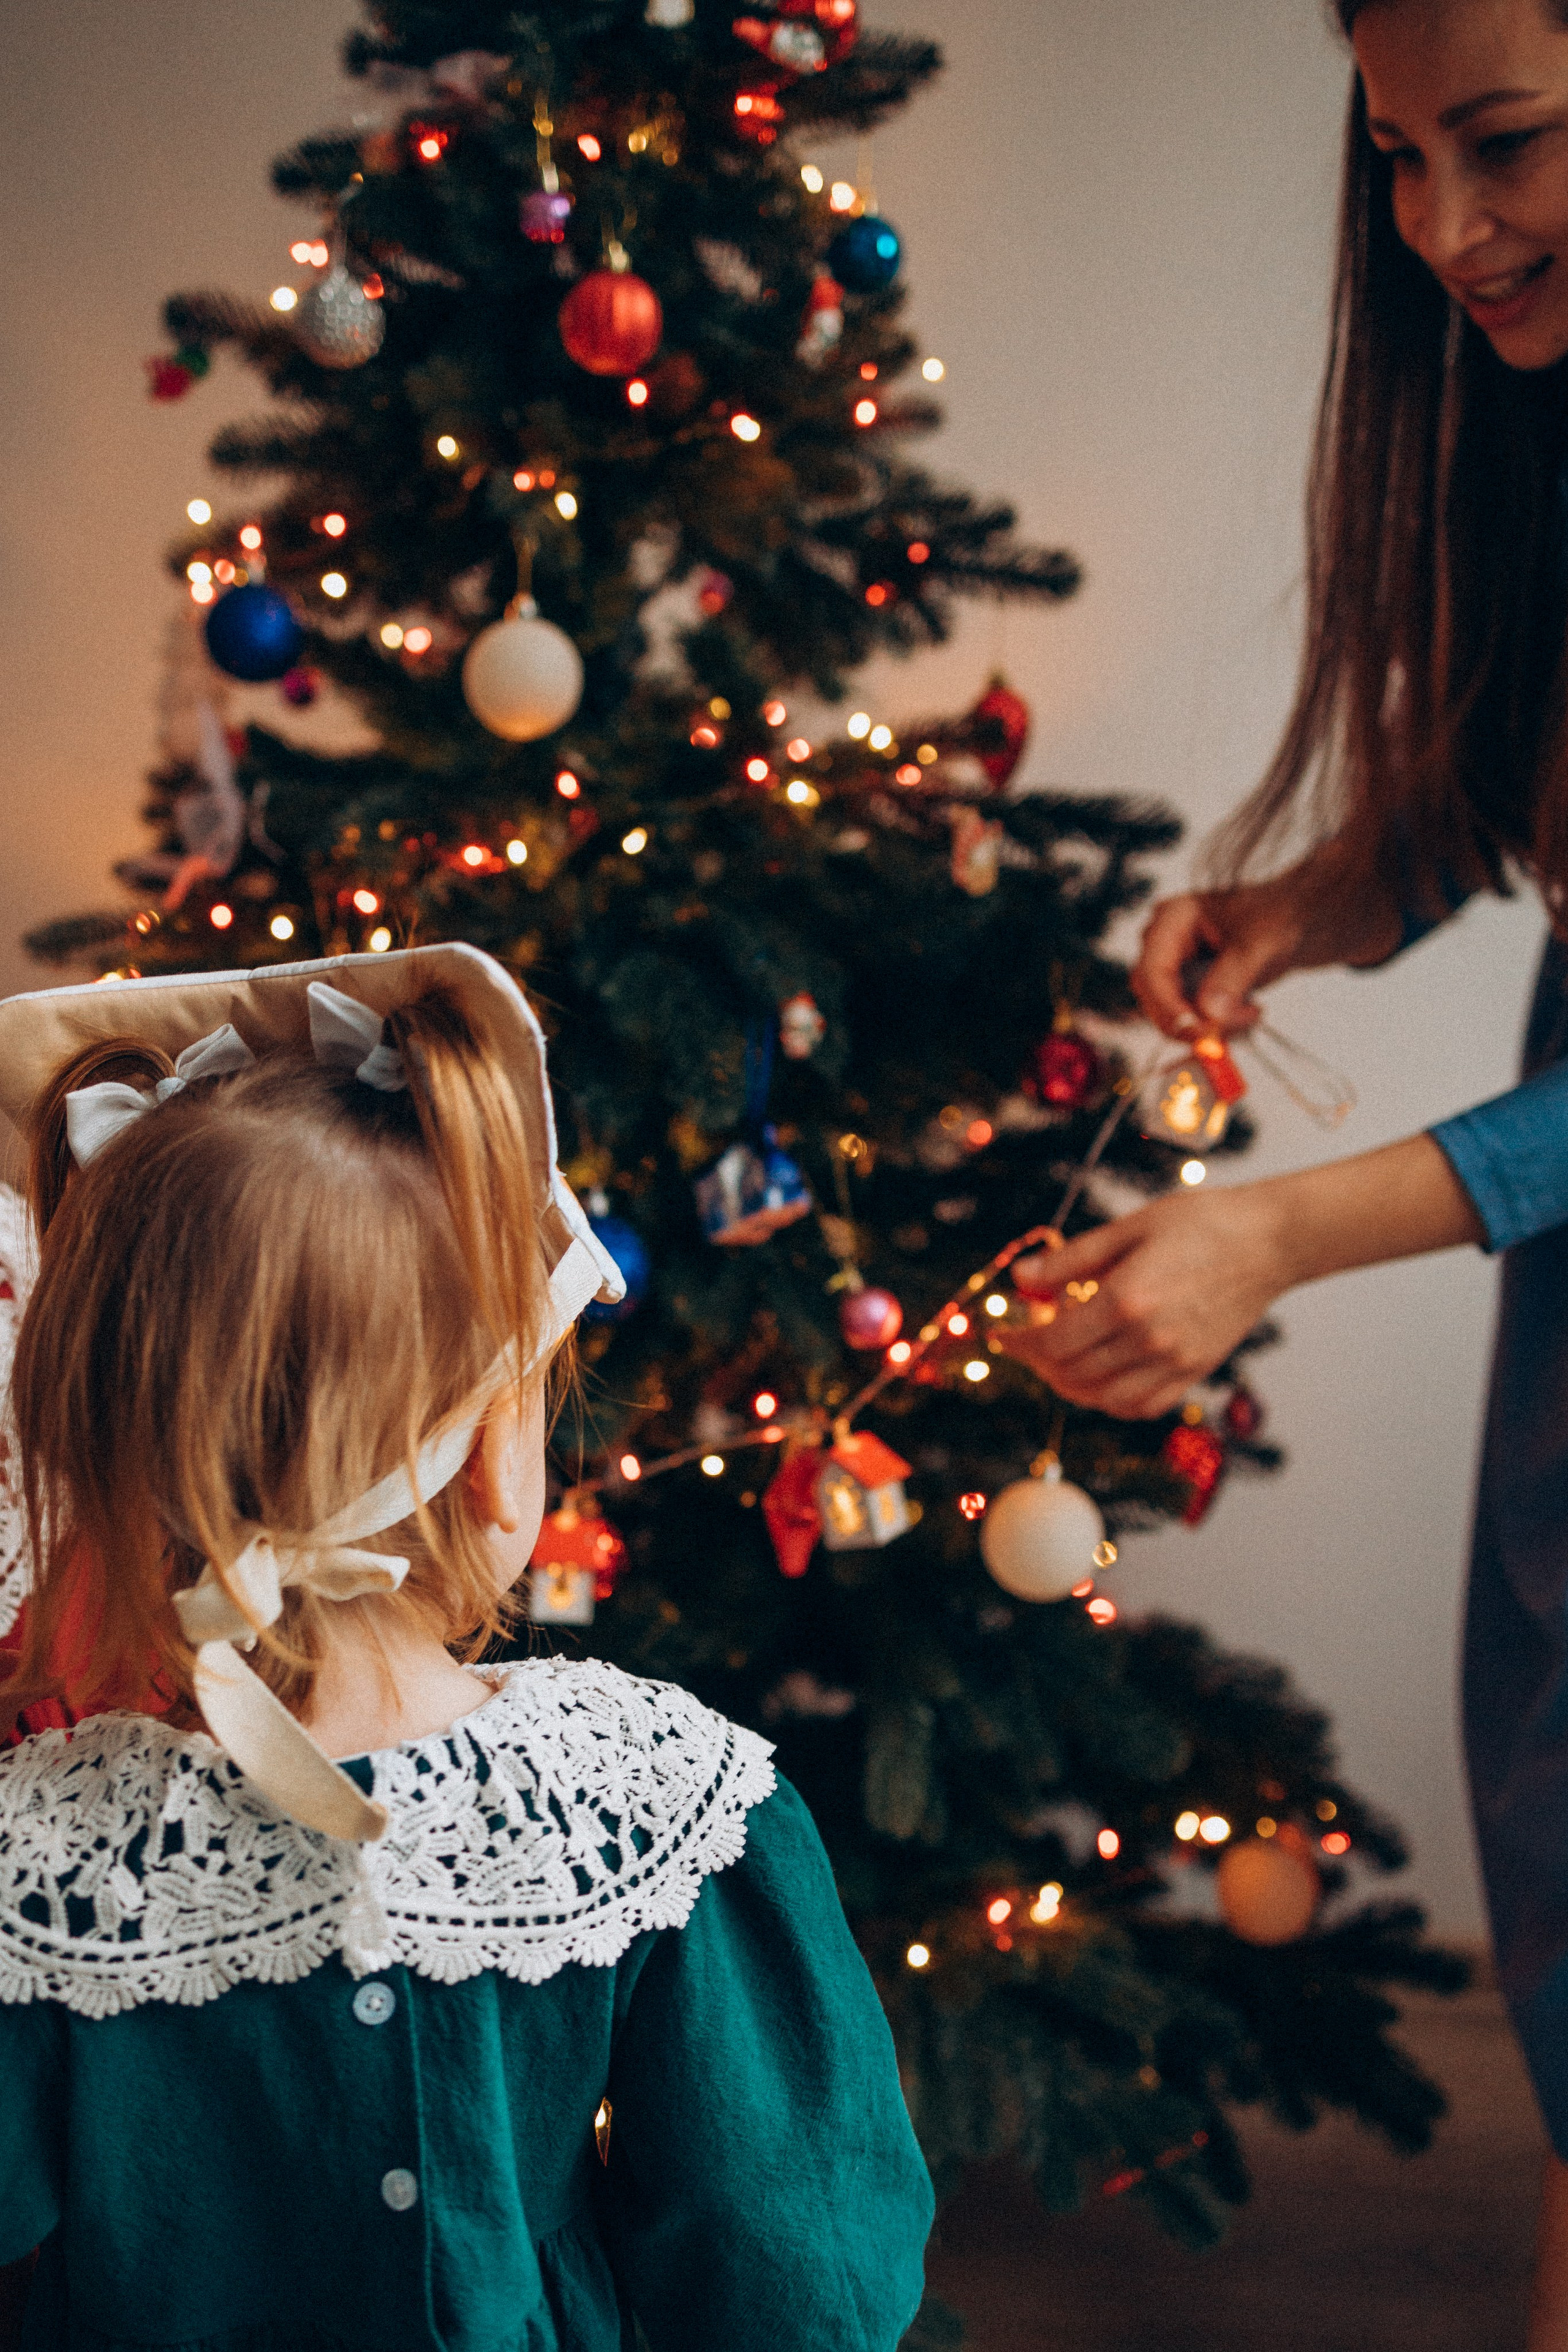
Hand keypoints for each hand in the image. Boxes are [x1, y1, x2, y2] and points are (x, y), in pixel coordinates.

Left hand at [997, 1186, 1291, 1418]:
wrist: (1270, 1240)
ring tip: (1058, 1362)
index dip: (1019, 1343)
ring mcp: (1176, 1361)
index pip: (1053, 1343)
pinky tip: (1100, 1380)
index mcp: (1127, 1300)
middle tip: (1028, 1342)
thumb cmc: (1202, 1223)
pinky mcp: (1196, 1371)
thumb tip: (1021, 1279)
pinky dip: (1111, 1401)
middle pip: (1072, 1374)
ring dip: (1070, 1386)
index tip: (1002, 1333)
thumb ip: (1071, 1260)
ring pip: (1103, 1399)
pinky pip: (1142, 1405)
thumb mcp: (1128, 1228)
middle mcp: (1150, 1340)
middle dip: (1038, 1363)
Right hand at [1132, 886, 1305, 1039]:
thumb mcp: (1258, 944)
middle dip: (1191, 1021)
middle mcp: (1166, 945)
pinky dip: (1218, 1025)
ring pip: (1172, 1015)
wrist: (1294, 922)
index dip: (1168, 1007)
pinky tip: (1247, 1011)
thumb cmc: (1275, 917)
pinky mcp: (1190, 989)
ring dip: (1210, 1026)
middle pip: (1155, 997)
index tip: (1197, 1032)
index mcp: (1172, 919)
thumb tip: (1209, 1015)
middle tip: (1227, 1032)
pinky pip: (1190, 1018)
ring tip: (1251, 1013)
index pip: (1152, 971)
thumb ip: (1233, 977)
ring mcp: (1176, 968)